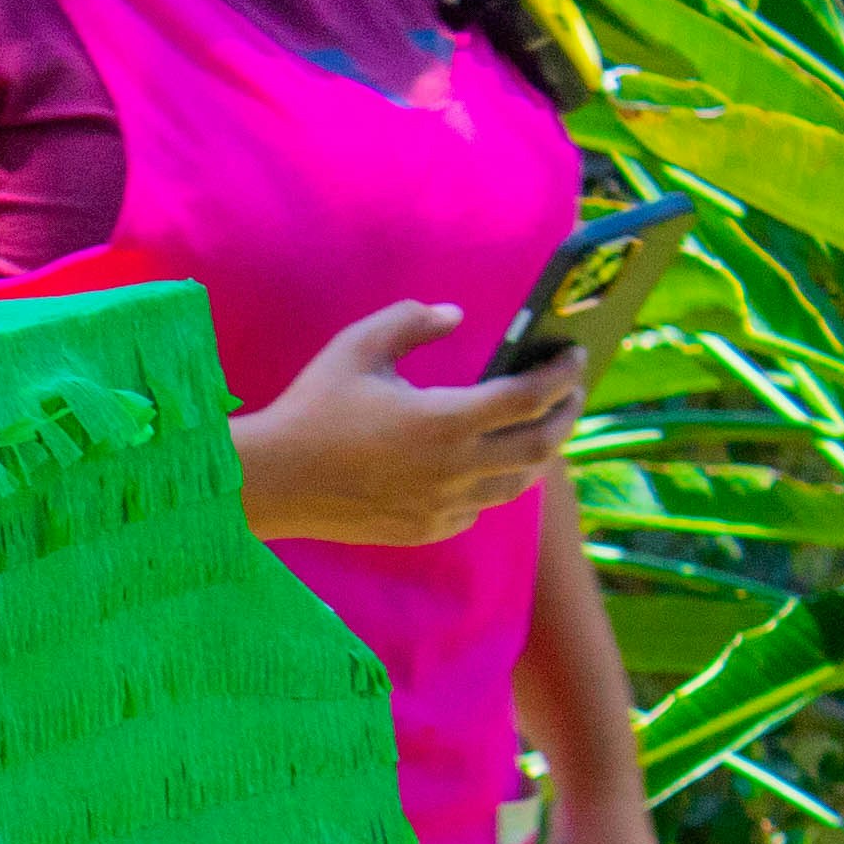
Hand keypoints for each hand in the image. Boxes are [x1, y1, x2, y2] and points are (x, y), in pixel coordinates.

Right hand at [233, 300, 587, 546]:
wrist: (269, 482)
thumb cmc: (311, 409)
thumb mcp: (357, 348)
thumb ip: (411, 320)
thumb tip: (454, 315)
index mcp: (444, 420)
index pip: (530, 396)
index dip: (561, 373)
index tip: (574, 355)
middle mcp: (454, 468)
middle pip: (540, 445)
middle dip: (566, 415)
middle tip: (571, 393)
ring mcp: (442, 505)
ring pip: (517, 483)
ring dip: (537, 453)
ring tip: (539, 429)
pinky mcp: (425, 528)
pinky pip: (479, 508)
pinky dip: (494, 484)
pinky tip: (487, 465)